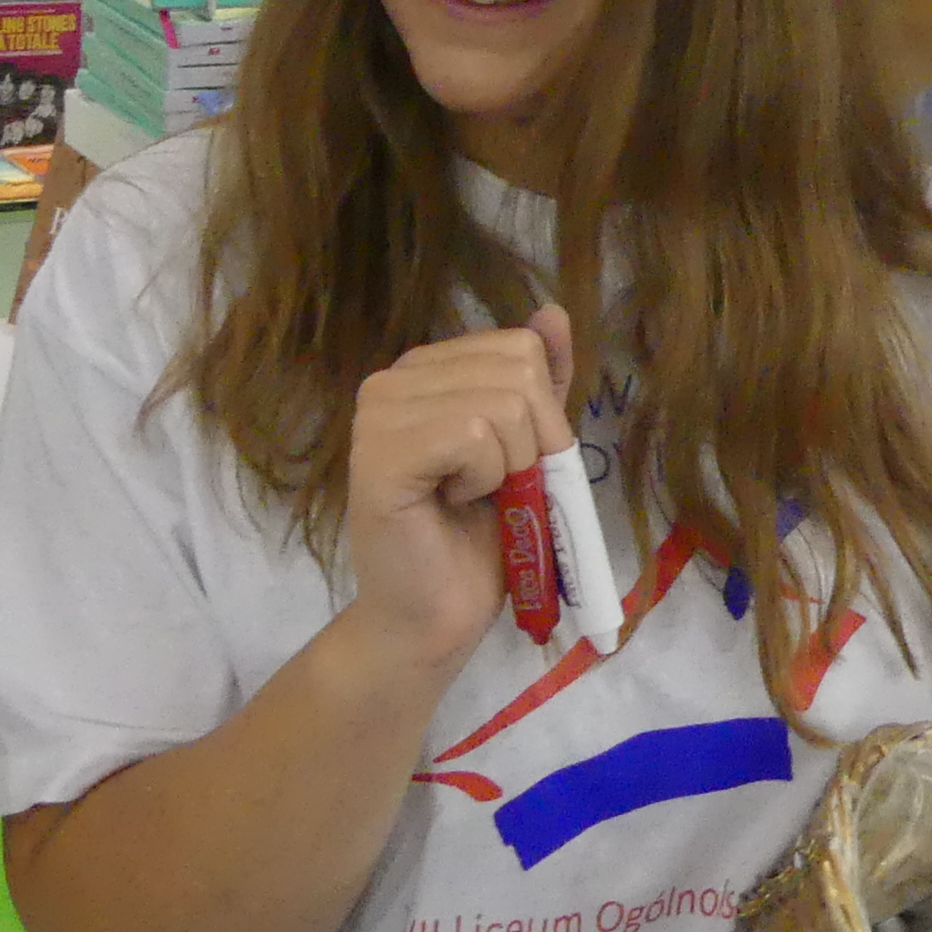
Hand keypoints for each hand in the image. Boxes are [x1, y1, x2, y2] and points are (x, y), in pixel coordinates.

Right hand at [341, 307, 575, 673]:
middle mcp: (392, 379)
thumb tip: (554, 313)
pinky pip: (472, 435)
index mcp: (426, 370)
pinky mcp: (377, 455)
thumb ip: (539, 384)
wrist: (435, 618)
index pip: (521, 346)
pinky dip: (484, 479)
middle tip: (495, 489)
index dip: (544, 414)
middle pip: (518, 371)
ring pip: (502, 405)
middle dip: (532, 443)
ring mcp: (378, 414)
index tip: (515, 466)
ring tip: (468, 498)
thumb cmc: (480, 540)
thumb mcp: (527, 450)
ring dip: (509, 468)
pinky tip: (450, 503)